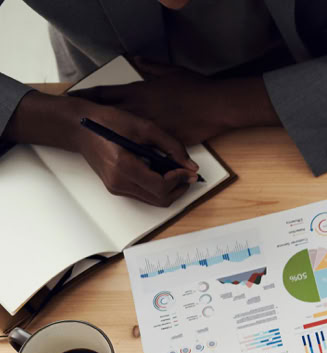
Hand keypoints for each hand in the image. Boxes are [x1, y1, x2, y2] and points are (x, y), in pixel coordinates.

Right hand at [5, 92, 195, 205]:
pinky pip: (144, 195)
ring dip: (169, 190)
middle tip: (187, 175)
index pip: (160, 186)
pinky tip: (161, 172)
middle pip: (160, 199)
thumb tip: (191, 166)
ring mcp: (116, 188)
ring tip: (176, 173)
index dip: (179, 180)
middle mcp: (119, 182)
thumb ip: (171, 146)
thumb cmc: (108, 122)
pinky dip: (157, 188)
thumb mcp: (144, 127)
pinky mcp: (116, 187)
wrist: (80, 127)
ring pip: (153, 200)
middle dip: (179, 188)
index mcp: (123, 167)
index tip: (189, 170)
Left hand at [71, 59, 270, 144]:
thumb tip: (138, 60)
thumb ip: (150, 66)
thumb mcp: (170, 71)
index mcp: (138, 92)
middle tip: (80, 125)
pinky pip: (146, 151)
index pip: (104, 93)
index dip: (87, 96)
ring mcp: (149, 128)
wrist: (215, 106)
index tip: (75, 99)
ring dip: (113, 142)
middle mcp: (138, 110)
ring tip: (102, 147)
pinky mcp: (162, 142)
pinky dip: (138, 154)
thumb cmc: (195, 88)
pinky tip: (131, 159)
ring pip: (124, 137)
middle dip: (92, 121)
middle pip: (107, 117)